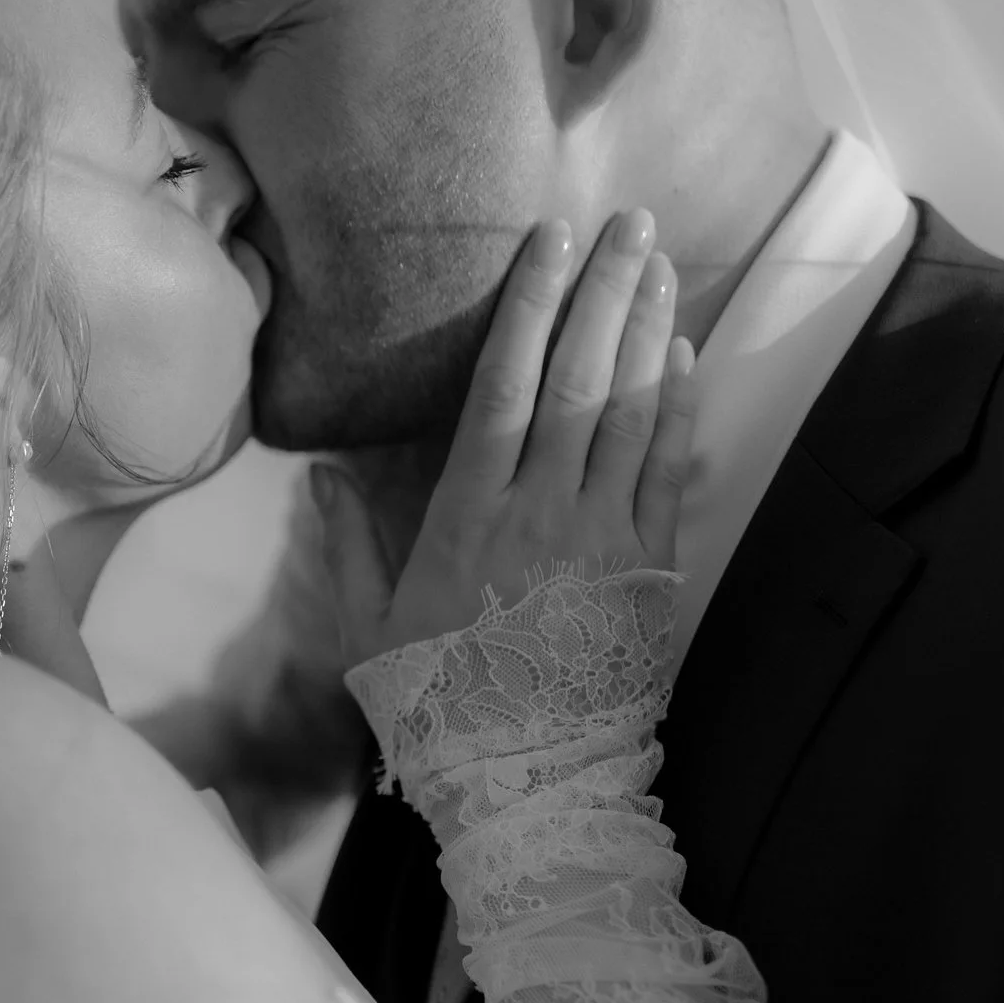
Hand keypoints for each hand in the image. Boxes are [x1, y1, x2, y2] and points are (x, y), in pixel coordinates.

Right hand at [315, 211, 697, 664]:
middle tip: (630, 222)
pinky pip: (668, 470)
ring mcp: (603, 535)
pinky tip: (683, 356)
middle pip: (580, 377)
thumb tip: (320, 477)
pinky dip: (679, 408)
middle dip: (604, 292)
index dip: (528, 305)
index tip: (549, 239)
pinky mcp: (649, 567)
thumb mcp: (369, 632)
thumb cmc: (437, 705)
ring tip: (662, 265)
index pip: (502, 385)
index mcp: (467, 516)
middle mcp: (541, 510)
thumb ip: (348, 549)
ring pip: (633, 411)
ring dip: (649, 331)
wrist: (524, 780)